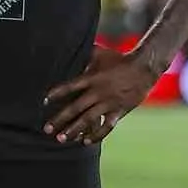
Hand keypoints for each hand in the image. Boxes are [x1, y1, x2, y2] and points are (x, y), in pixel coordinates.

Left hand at [43, 46, 163, 144]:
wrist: (144, 68)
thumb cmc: (120, 59)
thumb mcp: (100, 52)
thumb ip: (85, 53)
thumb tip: (70, 45)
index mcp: (92, 78)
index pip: (70, 87)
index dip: (56, 94)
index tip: (43, 102)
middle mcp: (98, 92)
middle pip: (75, 108)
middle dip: (59, 119)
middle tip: (46, 129)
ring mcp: (109, 103)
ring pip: (88, 120)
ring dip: (74, 130)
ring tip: (61, 139)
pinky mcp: (119, 111)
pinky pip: (107, 126)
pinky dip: (96, 135)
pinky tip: (85, 141)